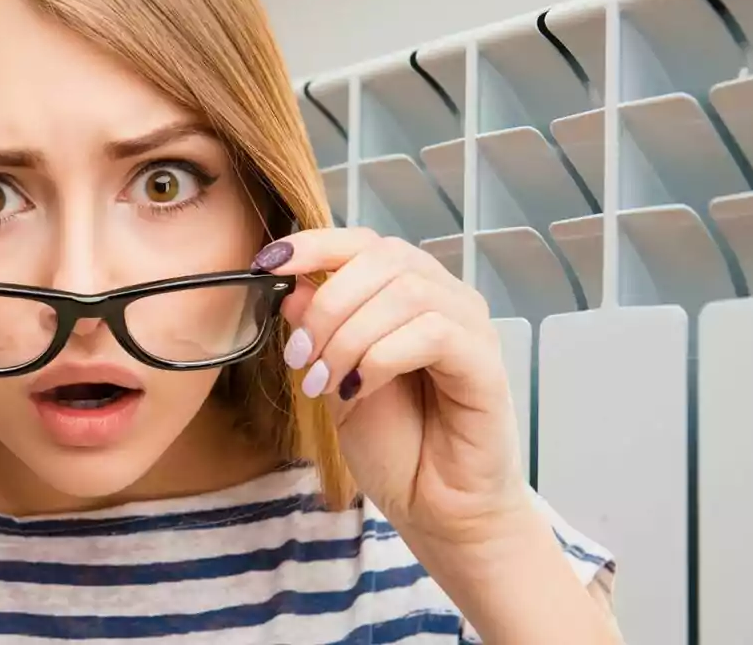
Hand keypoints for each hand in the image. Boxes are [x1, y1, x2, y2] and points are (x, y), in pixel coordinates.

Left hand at [254, 227, 532, 545]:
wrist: (435, 508)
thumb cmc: (395, 445)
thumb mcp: (335, 380)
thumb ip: (318, 333)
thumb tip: (292, 287)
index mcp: (409, 293)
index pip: (365, 243)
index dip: (314, 245)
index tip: (266, 265)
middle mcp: (445, 298)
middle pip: (384, 259)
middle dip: (328, 304)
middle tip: (300, 359)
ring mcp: (471, 327)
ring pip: (406, 292)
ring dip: (350, 337)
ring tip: (326, 384)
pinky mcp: (486, 363)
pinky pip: (433, 333)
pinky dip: (382, 358)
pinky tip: (359, 390)